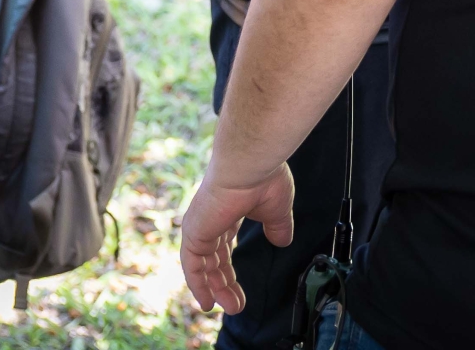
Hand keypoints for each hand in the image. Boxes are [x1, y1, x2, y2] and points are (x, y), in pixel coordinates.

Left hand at [180, 163, 294, 313]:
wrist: (250, 166)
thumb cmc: (264, 179)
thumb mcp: (277, 210)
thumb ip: (277, 226)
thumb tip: (282, 241)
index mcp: (228, 211)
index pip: (223, 247)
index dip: (229, 270)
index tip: (239, 291)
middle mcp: (211, 219)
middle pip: (214, 260)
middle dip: (225, 284)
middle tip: (237, 305)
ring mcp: (201, 226)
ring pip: (204, 266)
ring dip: (215, 289)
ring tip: (231, 308)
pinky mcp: (194, 232)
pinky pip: (192, 266)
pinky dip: (198, 285)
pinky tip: (207, 302)